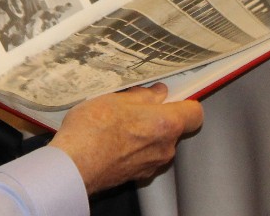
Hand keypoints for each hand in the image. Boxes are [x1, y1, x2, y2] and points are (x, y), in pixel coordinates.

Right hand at [48, 84, 203, 193]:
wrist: (74, 165)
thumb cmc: (93, 131)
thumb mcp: (116, 99)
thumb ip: (143, 96)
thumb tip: (156, 93)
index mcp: (166, 124)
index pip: (195, 113)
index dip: (184, 102)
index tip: (171, 96)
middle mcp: (165, 147)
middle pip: (174, 128)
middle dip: (158, 116)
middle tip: (134, 106)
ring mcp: (152, 164)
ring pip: (157, 143)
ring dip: (144, 133)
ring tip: (117, 123)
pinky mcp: (137, 175)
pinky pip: (143, 156)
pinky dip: (133, 148)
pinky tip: (112, 140)